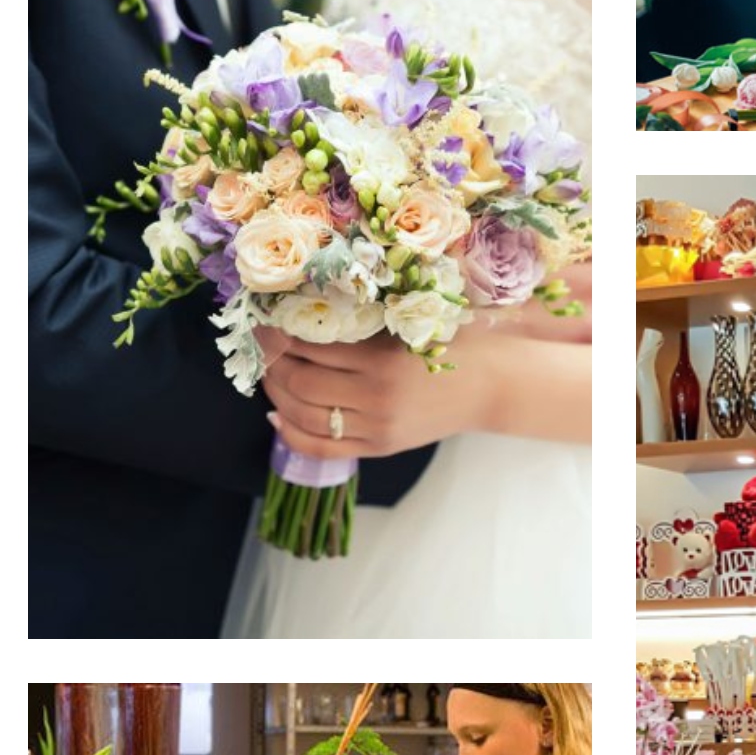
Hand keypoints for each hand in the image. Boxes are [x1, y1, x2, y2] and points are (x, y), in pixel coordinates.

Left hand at [260, 261, 591, 460]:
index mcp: (383, 359)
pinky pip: (321, 448)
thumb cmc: (455, 339)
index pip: (310, 348)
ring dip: (276, 395)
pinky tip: (277, 415)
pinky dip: (290, 433)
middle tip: (262, 346)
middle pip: (299, 383)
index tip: (265, 320)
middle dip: (271, 364)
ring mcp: (377, 428)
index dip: (279, 335)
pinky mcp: (379, 448)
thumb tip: (304, 306)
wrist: (493, 384)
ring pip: (304, 417)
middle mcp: (375, 398)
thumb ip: (365, 316)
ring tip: (270, 374)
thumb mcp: (412, 318)